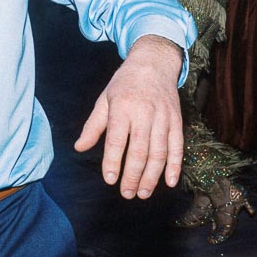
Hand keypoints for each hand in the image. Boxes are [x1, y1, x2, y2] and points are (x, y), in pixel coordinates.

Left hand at [73, 35, 183, 199]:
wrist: (154, 63)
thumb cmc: (124, 84)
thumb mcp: (104, 100)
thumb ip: (93, 126)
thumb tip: (79, 148)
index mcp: (122, 107)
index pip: (117, 139)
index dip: (113, 161)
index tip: (109, 179)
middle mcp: (144, 113)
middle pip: (139, 150)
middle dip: (133, 175)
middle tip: (127, 193)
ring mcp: (163, 117)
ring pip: (159, 152)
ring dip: (152, 176)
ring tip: (143, 193)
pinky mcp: (177, 120)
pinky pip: (178, 146)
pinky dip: (175, 165)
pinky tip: (170, 182)